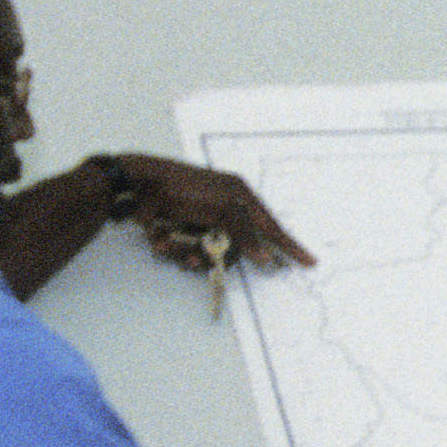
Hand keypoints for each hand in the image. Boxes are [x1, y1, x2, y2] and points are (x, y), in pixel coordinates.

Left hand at [117, 157, 315, 268]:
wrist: (139, 184)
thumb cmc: (182, 188)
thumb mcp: (221, 208)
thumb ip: (245, 233)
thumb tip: (264, 256)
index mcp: (239, 196)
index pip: (270, 225)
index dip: (287, 245)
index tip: (307, 261)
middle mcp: (223, 209)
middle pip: (235, 248)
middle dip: (212, 256)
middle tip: (194, 257)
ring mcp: (202, 220)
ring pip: (208, 254)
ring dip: (186, 253)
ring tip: (169, 244)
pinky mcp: (182, 229)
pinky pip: (187, 250)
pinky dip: (172, 247)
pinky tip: (159, 237)